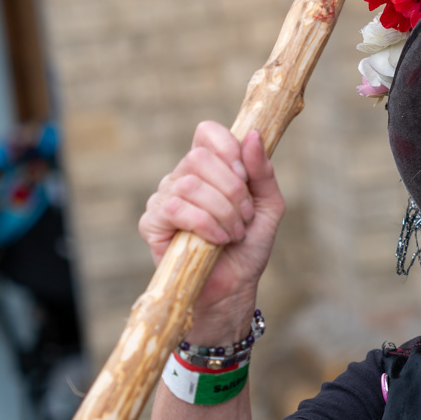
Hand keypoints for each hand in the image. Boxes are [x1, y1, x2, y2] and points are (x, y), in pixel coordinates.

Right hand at [139, 123, 284, 337]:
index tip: (246, 177)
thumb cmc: (249, 245)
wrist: (235, 286)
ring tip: (234, 233)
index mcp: (208, 168)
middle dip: (232, 190)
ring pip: (190, 185)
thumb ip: (263, 172)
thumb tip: (251, 136)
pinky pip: (175, 209)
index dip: (227, 148)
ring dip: (223, 212)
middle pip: (200, 158)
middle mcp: (182, 177)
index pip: (207, 133)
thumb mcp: (268, 206)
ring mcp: (163, 199)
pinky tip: (217, 241)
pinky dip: (205, 225)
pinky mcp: (151, 223)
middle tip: (245, 217)